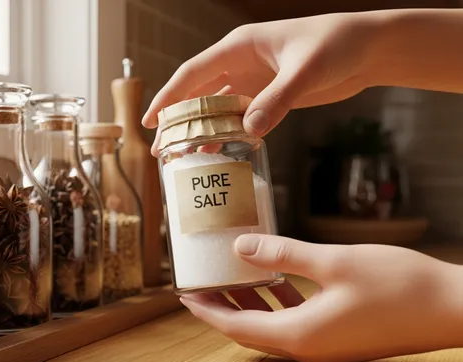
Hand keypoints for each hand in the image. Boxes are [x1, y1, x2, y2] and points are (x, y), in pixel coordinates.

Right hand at [143, 13, 379, 155]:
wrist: (370, 48)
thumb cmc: (336, 44)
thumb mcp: (305, 71)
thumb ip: (277, 100)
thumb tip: (248, 132)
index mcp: (239, 47)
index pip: (192, 73)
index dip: (169, 97)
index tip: (151, 121)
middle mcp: (240, 65)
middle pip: (198, 94)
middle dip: (178, 120)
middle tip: (161, 149)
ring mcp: (255, 83)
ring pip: (217, 110)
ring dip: (201, 133)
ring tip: (184, 158)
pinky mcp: (270, 98)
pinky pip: (241, 120)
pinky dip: (228, 136)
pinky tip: (220, 154)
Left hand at [180, 234, 462, 361]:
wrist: (453, 308)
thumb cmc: (399, 285)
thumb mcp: (333, 262)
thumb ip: (283, 255)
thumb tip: (240, 248)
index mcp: (300, 335)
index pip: (235, 327)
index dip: (206, 310)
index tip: (183, 292)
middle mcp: (308, 348)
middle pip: (249, 329)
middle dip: (222, 306)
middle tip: (201, 280)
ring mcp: (326, 347)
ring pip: (273, 326)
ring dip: (250, 303)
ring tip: (230, 274)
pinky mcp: (341, 339)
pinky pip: (296, 323)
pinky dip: (278, 303)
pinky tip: (276, 279)